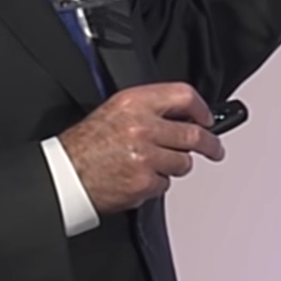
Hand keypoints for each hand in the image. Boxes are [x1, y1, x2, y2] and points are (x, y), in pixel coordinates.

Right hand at [58, 82, 224, 213]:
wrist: (67, 173)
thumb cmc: (87, 143)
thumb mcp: (115, 109)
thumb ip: (148, 108)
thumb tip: (180, 115)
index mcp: (134, 102)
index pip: (183, 95)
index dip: (201, 108)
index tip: (207, 118)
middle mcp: (142, 126)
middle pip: (193, 134)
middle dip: (210, 144)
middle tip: (214, 149)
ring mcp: (145, 156)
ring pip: (183, 162)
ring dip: (175, 165)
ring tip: (155, 163)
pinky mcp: (144, 182)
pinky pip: (166, 184)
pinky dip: (157, 183)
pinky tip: (140, 176)